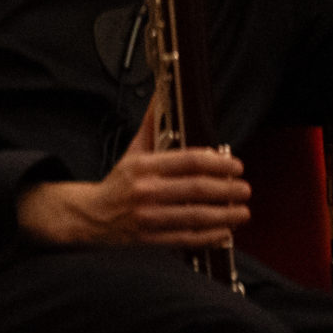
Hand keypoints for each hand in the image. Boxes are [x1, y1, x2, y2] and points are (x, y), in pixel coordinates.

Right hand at [16, 104, 248, 247]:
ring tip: (243, 211)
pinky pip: (184, 238)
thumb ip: (152, 124)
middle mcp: (146, 191)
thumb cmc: (118, 183)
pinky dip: (207, 237)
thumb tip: (161, 92)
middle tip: (244, 188)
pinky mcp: (148, 239)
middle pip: (195, 188)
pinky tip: (224, 232)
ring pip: (193, 216)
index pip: (188, 161)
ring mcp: (147, 217)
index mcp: (144, 167)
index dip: (217, 163)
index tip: (235, 165)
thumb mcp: (133, 151)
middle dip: (227, 189)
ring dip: (223, 214)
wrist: (88, 217)